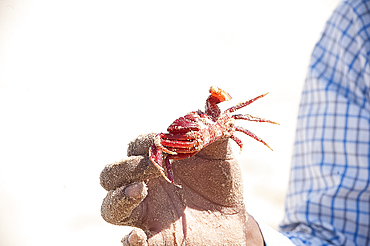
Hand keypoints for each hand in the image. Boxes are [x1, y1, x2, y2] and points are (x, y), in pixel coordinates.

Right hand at [100, 133, 263, 244]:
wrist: (232, 218)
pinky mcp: (154, 238)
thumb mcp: (223, 155)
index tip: (164, 143)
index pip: (136, 146)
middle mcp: (144, 184)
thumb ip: (215, 131)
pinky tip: (139, 236)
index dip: (145, 142)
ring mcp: (145, 212)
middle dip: (125, 166)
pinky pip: (129, 241)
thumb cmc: (222, 182)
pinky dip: (130, 240)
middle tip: (151, 167)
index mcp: (156, 161)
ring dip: (119, 197)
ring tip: (140, 192)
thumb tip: (213, 101)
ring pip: (110, 206)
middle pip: (112, 174)